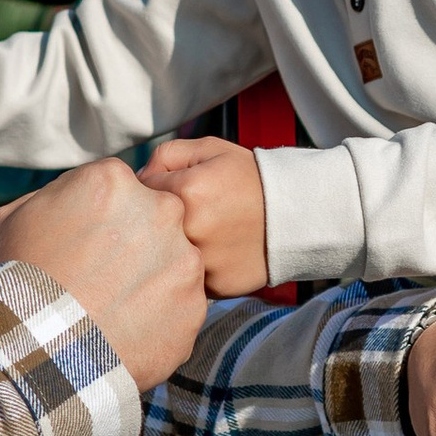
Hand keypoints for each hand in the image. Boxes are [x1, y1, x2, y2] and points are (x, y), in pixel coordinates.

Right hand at [0, 160, 209, 392]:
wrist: (34, 353)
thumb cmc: (16, 282)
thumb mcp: (11, 219)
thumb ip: (53, 197)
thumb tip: (69, 199)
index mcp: (113, 181)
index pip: (120, 188)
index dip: (102, 217)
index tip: (87, 243)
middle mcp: (160, 211)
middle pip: (155, 219)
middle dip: (135, 243)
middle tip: (102, 277)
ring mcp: (184, 261)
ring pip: (173, 263)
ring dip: (151, 281)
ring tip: (113, 308)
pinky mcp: (195, 307)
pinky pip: (181, 307)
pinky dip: (160, 319)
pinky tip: (126, 330)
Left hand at [141, 135, 271, 295]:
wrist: (298, 215)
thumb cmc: (250, 178)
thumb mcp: (210, 150)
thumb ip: (166, 155)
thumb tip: (137, 179)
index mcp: (187, 191)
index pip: (139, 192)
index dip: (151, 190)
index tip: (169, 192)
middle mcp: (191, 230)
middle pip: (146, 228)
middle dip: (155, 221)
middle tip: (185, 214)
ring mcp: (203, 262)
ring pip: (164, 257)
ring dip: (170, 248)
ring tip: (200, 234)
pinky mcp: (215, 285)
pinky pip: (186, 278)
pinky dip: (193, 268)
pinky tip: (213, 254)